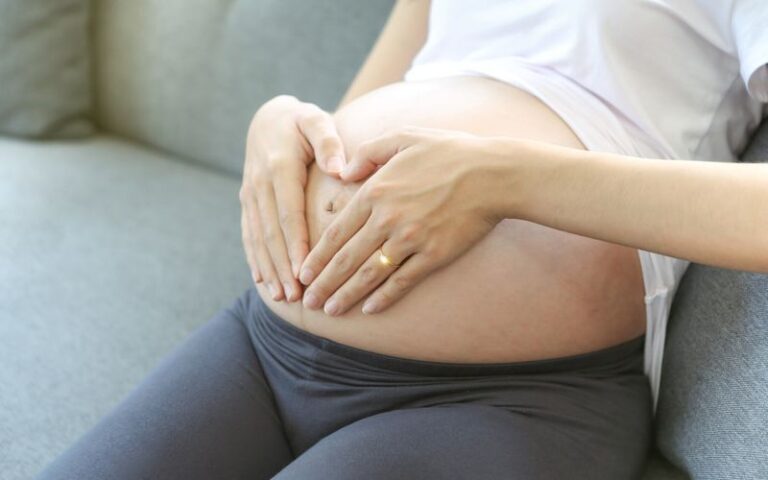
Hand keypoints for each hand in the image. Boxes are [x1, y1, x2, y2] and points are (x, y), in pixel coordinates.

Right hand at [241, 95, 345, 301]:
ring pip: (258, 238)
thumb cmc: (302, 121)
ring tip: (281, 296)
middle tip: (295, 295)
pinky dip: (255, 259)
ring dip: (268, 268)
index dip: (295, 243)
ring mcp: (250, 194)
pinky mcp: (246, 201)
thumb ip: (328, 141)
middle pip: (271, 232)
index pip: (288, 212)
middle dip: (282, 266)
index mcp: (279, 166)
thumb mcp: (316, 121)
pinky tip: (262, 281)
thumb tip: (339, 169)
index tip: (304, 269)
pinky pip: (249, 234)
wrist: (267, 118)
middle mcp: (259, 183)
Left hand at [298, 126, 502, 314]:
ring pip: (369, 274)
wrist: (494, 173)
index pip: (337, 232)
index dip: (317, 256)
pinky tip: (369, 309)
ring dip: (347, 295)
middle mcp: (387, 218)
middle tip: (309, 302)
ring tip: (331, 312)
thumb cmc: (449, 151)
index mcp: (375, 191)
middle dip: (324, 283)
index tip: (304, 273)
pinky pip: (402, 280)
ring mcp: (411, 239)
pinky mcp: (434, 254)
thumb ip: (368, 152)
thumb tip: (343, 171)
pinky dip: (384, 297)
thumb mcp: (403, 136)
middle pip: (346, 258)